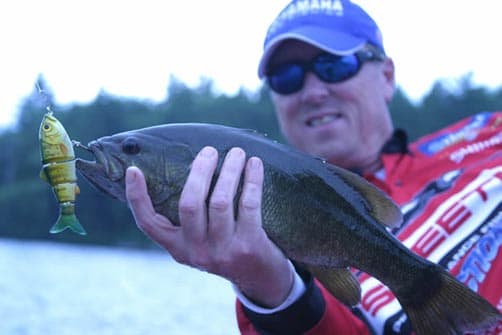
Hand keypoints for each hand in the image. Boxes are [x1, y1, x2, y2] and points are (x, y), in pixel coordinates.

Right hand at [125, 146, 293, 307]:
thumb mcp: (202, 240)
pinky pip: (248, 205)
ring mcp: (223, 252)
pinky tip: (254, 164)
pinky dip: (252, 180)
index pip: (149, 224)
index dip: (137, 198)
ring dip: (229, 171)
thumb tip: (189, 167)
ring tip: (236, 152)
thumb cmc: (228, 247)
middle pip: (189, 204)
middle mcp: (196, 251)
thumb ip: (192, 216)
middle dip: (199, 171)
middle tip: (209, 150)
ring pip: (220, 202)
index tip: (133, 170)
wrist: (261, 278)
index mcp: (178, 248)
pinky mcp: (249, 246)